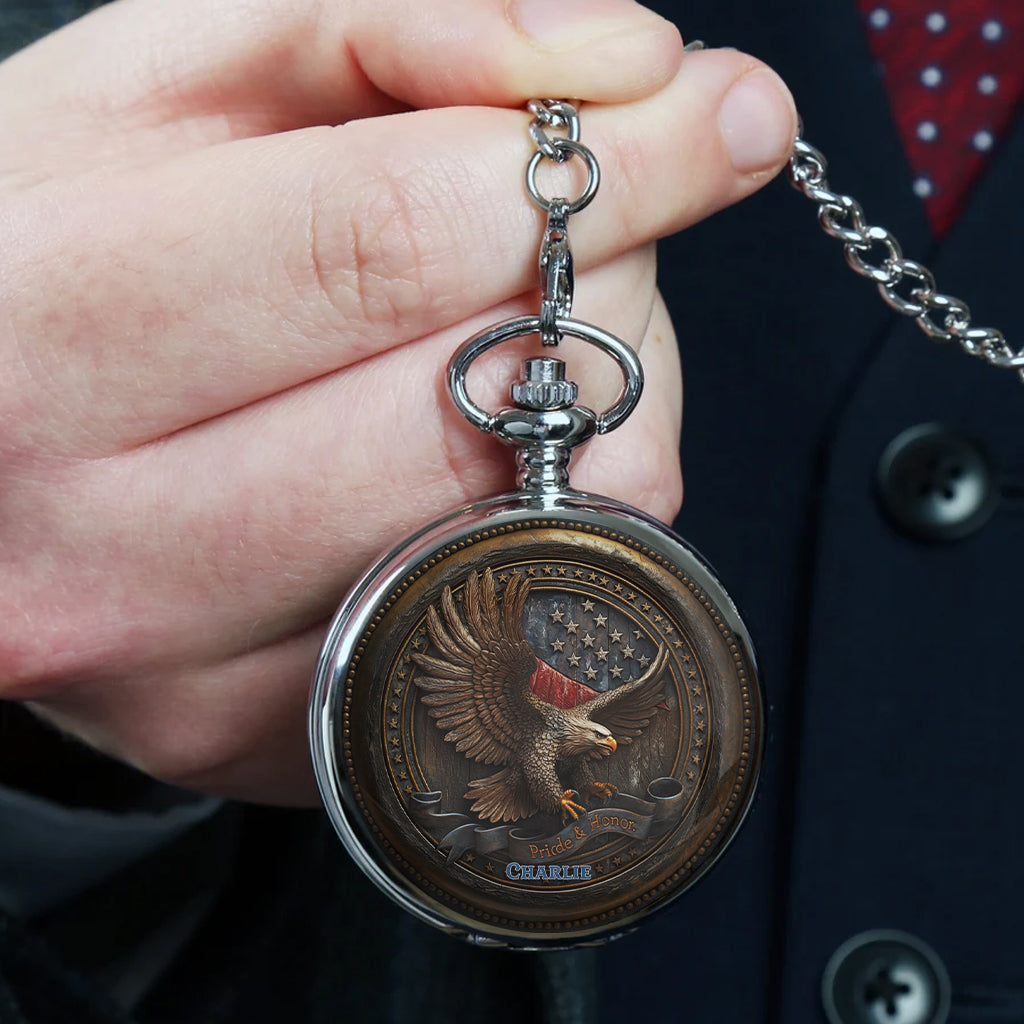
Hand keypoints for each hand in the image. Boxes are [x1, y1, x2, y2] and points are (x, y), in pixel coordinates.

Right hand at [0, 0, 795, 802]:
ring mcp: (188, 680)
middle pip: (482, 406)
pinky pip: (502, 620)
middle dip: (597, 286)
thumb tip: (629, 66)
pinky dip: (542, 516)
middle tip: (573, 233)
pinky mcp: (269, 742)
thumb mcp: (167, 81)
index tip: (721, 119)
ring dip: (585, 406)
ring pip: (531, 533)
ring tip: (498, 341)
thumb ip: (387, 33)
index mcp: (40, 334)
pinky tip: (462, 454)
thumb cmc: (62, 239)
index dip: (598, 170)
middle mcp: (101, 548)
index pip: (386, 242)